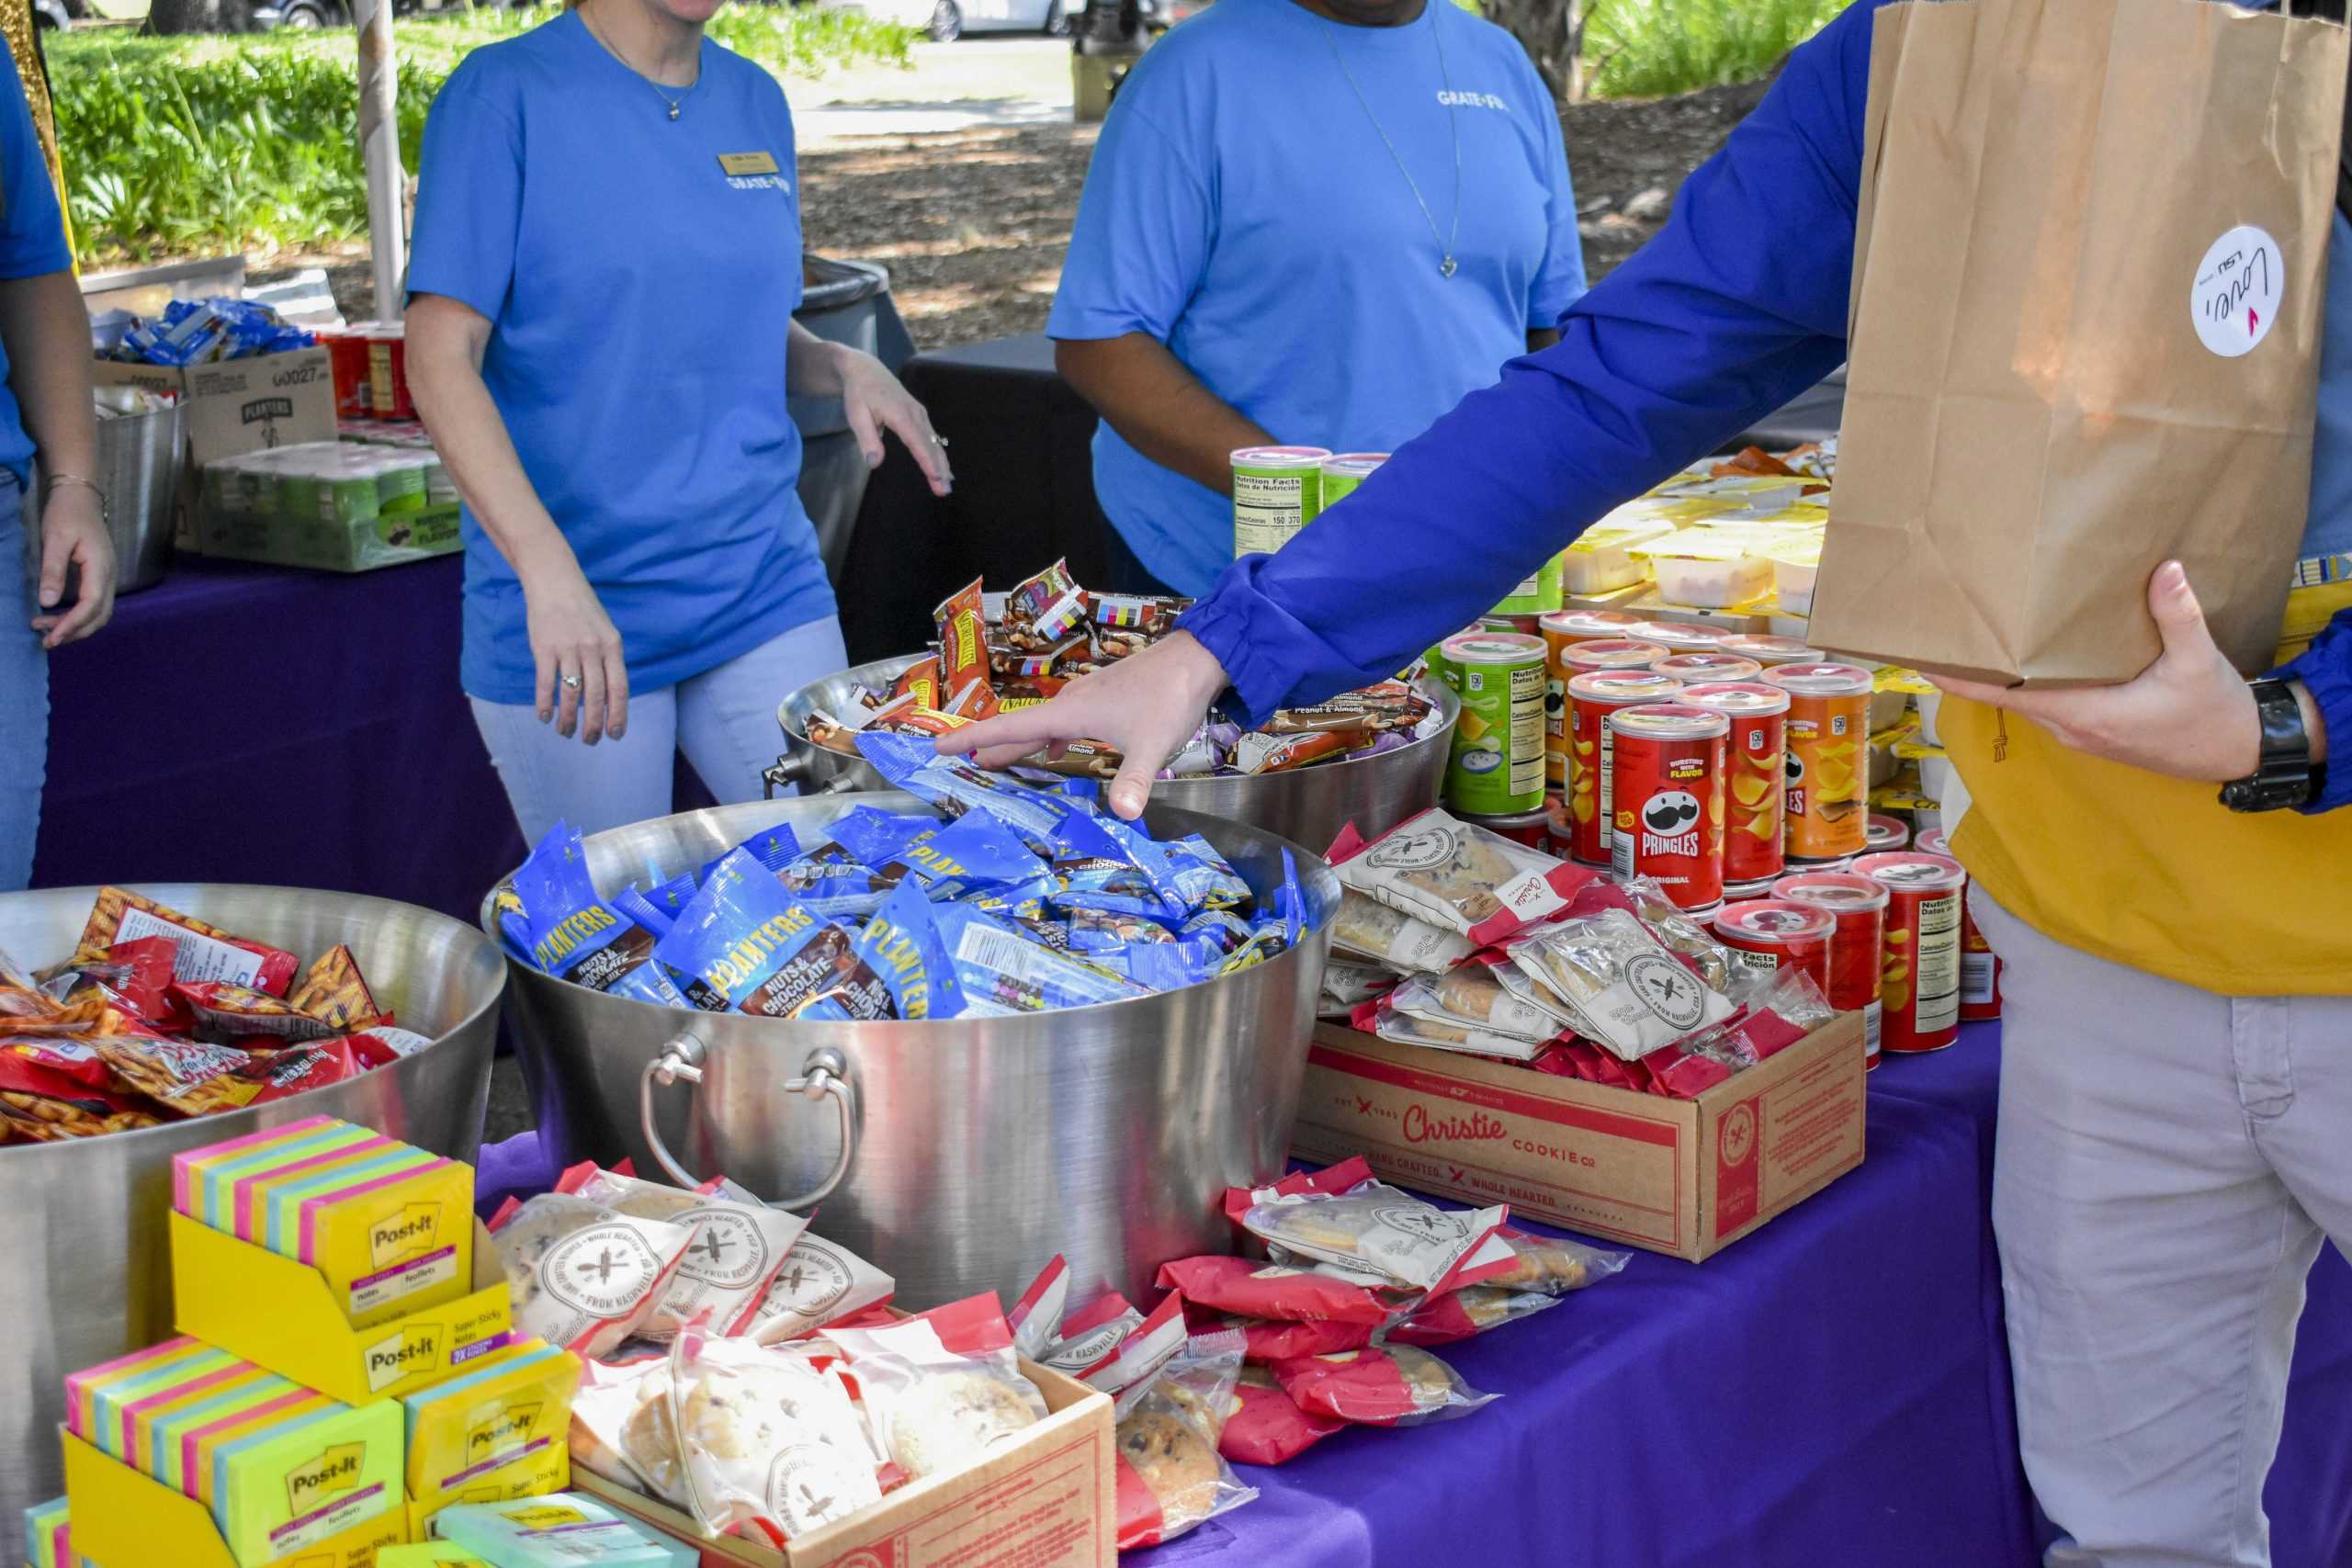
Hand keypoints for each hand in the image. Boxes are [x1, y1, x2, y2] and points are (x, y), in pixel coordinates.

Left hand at [30, 484, 113, 648]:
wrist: (80, 496)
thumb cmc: (66, 514)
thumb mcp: (55, 539)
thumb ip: (53, 571)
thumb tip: (48, 602)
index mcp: (101, 568)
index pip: (91, 605)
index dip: (72, 624)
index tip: (50, 637)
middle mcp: (110, 577)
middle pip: (99, 617)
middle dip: (74, 632)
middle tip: (45, 640)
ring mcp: (108, 578)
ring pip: (99, 614)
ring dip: (76, 627)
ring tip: (48, 631)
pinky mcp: (101, 578)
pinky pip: (95, 606)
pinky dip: (79, 618)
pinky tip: (59, 617)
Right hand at [524, 559, 628, 743]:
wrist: (555, 581)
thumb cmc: (582, 609)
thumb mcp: (605, 631)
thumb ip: (608, 660)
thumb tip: (610, 696)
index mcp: (612, 647)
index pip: (619, 688)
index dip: (618, 714)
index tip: (615, 734)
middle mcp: (593, 650)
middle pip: (596, 696)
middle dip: (594, 724)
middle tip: (589, 741)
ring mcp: (568, 648)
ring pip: (571, 693)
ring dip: (569, 718)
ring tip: (566, 733)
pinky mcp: (544, 647)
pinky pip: (546, 682)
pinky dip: (545, 703)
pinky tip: (544, 716)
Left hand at [833, 344, 952, 498]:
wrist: (865, 370)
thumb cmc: (859, 393)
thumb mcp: (856, 416)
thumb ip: (867, 440)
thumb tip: (874, 464)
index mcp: (900, 414)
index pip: (917, 442)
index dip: (927, 461)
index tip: (936, 478)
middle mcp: (915, 414)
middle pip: (930, 444)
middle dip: (938, 468)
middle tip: (944, 491)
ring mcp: (920, 413)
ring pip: (935, 441)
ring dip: (942, 464)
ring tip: (947, 485)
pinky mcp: (920, 415)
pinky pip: (933, 437)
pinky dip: (939, 454)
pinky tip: (943, 467)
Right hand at [943, 631, 1231, 818]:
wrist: (1198, 659)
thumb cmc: (1170, 698)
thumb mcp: (1153, 745)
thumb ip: (1135, 780)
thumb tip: (1123, 815)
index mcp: (1070, 712)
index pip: (1009, 727)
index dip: (972, 737)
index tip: (937, 746)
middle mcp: (1071, 703)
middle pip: (1019, 728)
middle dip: (986, 744)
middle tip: (952, 759)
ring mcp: (1087, 699)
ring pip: (1041, 726)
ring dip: (1017, 743)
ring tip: (992, 761)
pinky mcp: (1104, 700)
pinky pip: (1063, 723)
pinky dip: (1048, 739)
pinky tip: (1054, 751)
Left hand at [1928, 560, 2260, 780]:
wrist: (2238, 750)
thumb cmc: (2214, 710)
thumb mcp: (2198, 661)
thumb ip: (2179, 615)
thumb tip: (2165, 570)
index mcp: (2084, 713)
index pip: (2007, 694)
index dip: (1963, 678)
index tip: (1924, 660)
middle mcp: (2070, 726)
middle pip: (2007, 694)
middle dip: (1973, 666)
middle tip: (1944, 629)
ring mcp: (2078, 730)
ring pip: (2026, 698)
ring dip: (2000, 672)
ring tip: (1973, 635)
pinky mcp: (2091, 728)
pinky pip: (2046, 701)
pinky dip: (2028, 679)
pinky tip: (2025, 651)